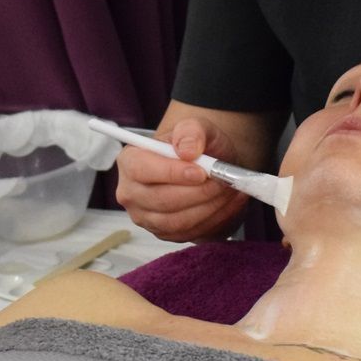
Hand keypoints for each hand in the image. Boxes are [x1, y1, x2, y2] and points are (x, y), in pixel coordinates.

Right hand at [112, 116, 247, 240]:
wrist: (206, 169)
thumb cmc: (196, 148)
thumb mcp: (197, 127)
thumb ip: (191, 131)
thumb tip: (188, 150)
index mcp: (130, 162)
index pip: (142, 170)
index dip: (172, 173)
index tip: (201, 172)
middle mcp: (131, 192)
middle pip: (162, 199)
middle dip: (199, 192)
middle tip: (224, 181)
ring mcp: (146, 217)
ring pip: (178, 221)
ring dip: (211, 207)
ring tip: (230, 190)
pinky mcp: (164, 234)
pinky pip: (190, 232)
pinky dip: (215, 218)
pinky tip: (228, 203)